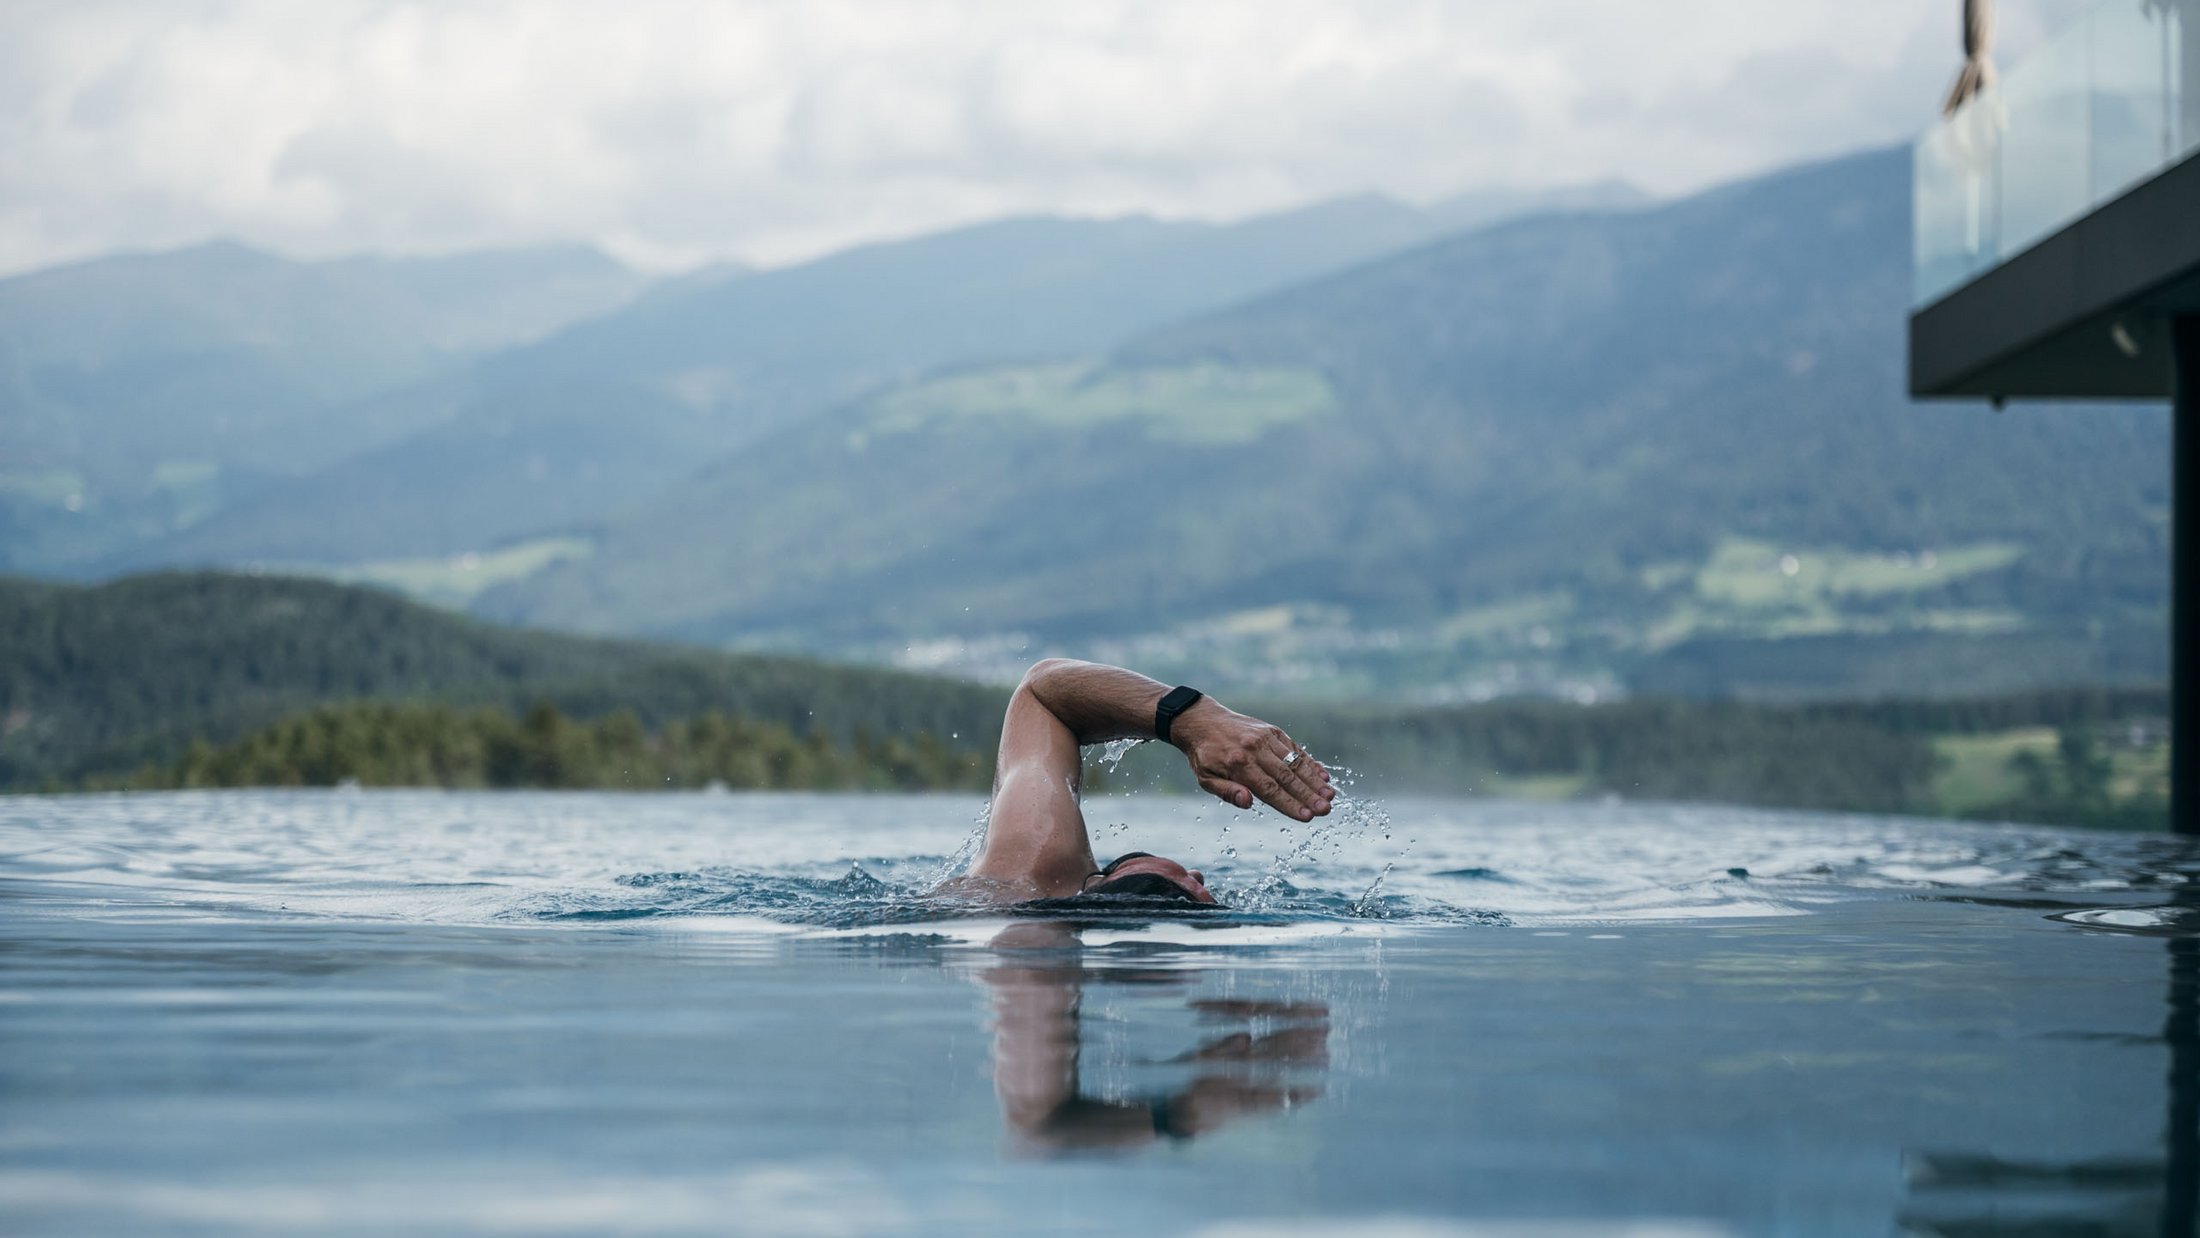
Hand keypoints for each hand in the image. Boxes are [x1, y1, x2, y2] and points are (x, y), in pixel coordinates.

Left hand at [1168, 700, 1334, 821]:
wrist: (1202, 720)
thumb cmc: (1205, 755)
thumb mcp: (1205, 778)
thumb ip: (1227, 792)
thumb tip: (1248, 802)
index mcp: (1237, 765)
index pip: (1269, 789)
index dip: (1289, 804)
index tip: (1307, 816)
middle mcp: (1254, 750)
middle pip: (1286, 776)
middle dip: (1308, 795)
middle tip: (1326, 809)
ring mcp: (1265, 738)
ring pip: (1294, 762)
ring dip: (1314, 780)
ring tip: (1330, 795)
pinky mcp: (1272, 731)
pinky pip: (1294, 748)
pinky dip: (1309, 762)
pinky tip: (1323, 775)